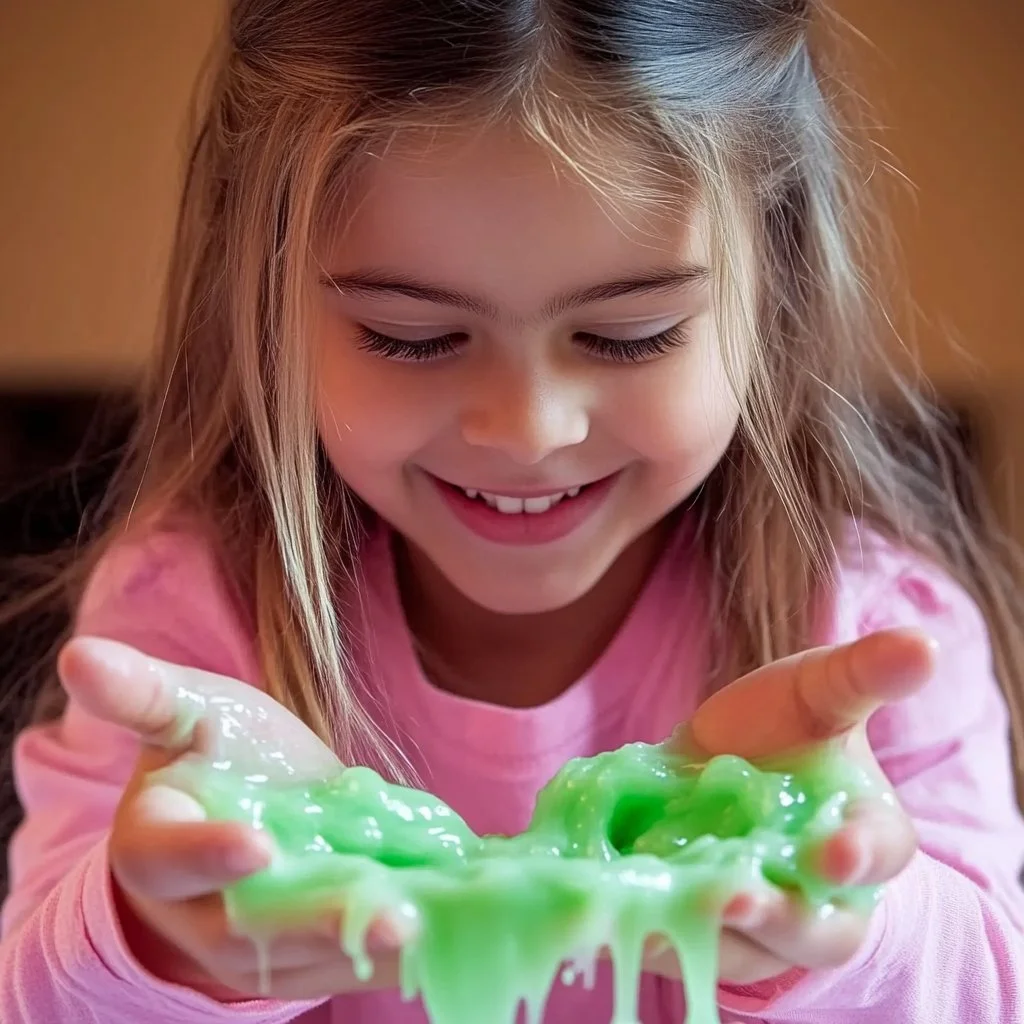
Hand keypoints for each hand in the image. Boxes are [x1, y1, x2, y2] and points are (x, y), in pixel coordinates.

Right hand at [58, 637, 414, 1000]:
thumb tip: (80, 652)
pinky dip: (398, 957)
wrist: (245, 814)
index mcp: (155, 848)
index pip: (171, 857)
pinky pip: (352, 967)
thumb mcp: (185, 714)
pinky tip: (445, 929)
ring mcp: (258, 948)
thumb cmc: (211, 756)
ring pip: (309, 960)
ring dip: (368, 949)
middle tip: (389, 914)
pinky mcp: (310, 960)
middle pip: (253, 930)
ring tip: (424, 926)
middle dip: (317, 924)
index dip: (208, 853)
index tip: (257, 843)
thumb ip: (144, 694)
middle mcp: (200, 914)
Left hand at [646, 627, 934, 986]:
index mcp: (865, 834)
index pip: (877, 852)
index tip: (834, 851)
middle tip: (737, 897)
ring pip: (744, 952)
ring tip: (667, 911)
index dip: (859, 853)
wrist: (714, 763)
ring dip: (708, 935)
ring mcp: (758, 927)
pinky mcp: (695, 933)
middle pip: (814, 929)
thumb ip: (864, 673)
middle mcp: (821, 897)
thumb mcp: (818, 690)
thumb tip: (924, 644)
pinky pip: (679, 947)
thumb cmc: (783, 725)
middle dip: (778, 915)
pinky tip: (620, 914)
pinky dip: (652, 934)